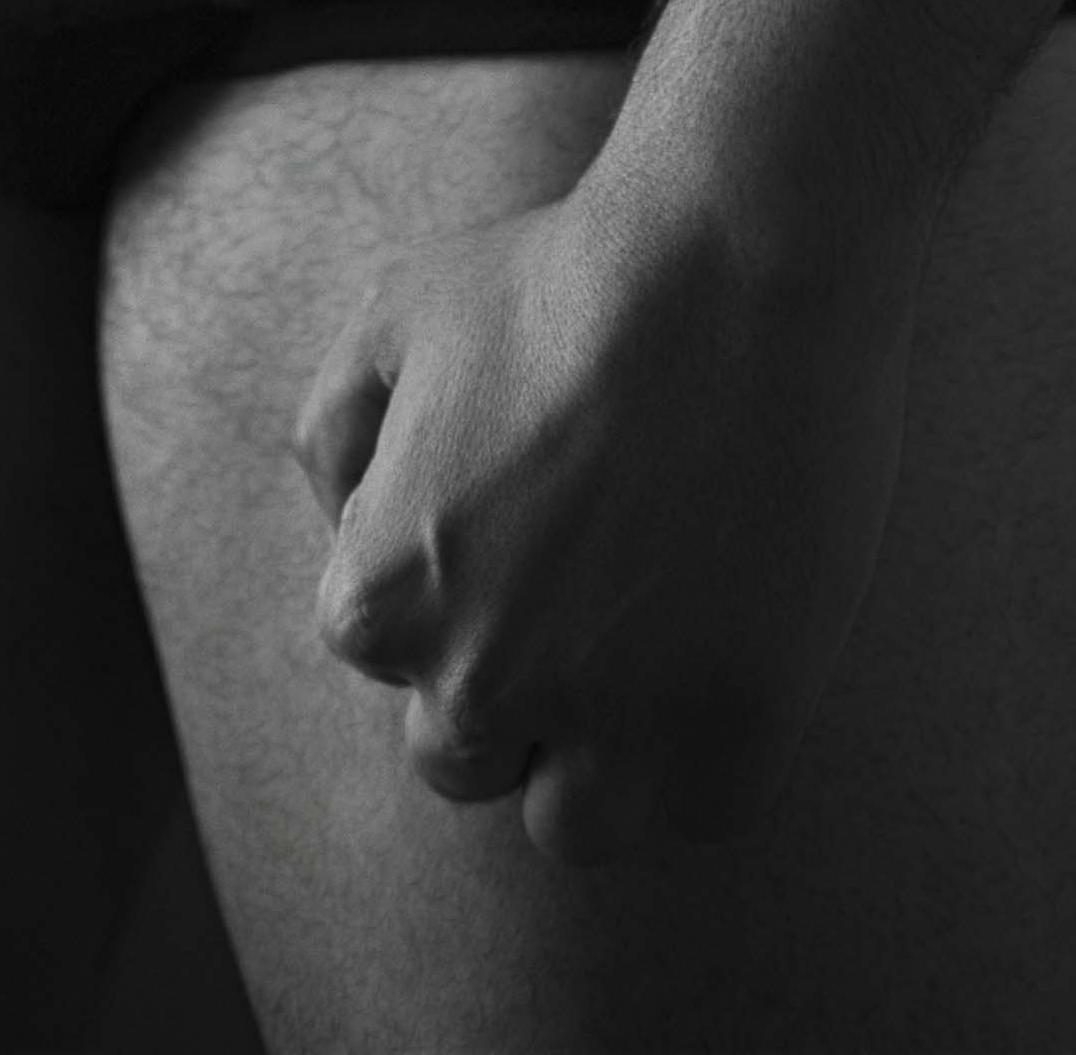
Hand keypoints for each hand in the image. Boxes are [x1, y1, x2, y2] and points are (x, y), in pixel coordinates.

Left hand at [296, 173, 917, 866]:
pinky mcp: (729, 735)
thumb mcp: (394, 313)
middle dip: (520, 678)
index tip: (532, 515)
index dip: (462, 583)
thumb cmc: (567, 271)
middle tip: (598, 570)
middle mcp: (474, 686)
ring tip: (660, 636)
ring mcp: (606, 725)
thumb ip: (335, 436)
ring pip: (577, 821)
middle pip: (469, 754)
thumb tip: (351, 528)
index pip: (393, 654)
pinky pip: (700, 808)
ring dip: (604, 754)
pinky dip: (712, 746)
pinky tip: (733, 637)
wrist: (739, 253)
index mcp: (379, 599)